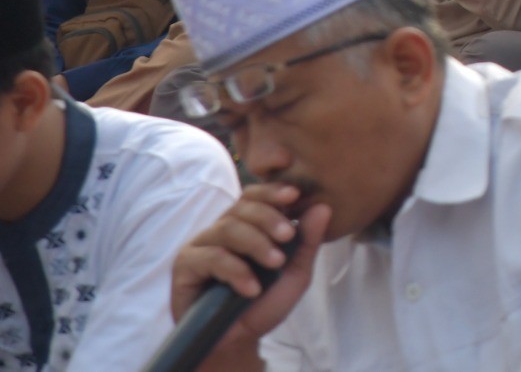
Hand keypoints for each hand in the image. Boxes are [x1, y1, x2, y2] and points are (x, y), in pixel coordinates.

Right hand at [171, 186, 333, 356]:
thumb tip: (323, 207)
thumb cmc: (265, 303)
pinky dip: (236, 271)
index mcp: (246, 225)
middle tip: (288, 236)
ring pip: (228, 229)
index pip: (255, 196)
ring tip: (275, 264)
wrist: (238, 340)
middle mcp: (222, 230)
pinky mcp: (185, 266)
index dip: (272, 191)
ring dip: (256, 244)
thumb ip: (308, 241)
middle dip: (269, 218)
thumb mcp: (295, 273)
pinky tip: (252, 289)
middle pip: (242, 208)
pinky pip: (211, 257)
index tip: (294, 195)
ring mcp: (201, 245)